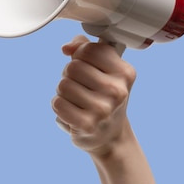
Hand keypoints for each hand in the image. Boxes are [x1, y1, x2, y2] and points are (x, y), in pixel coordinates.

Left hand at [51, 35, 136, 155]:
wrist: (111, 135)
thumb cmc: (105, 96)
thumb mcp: (104, 69)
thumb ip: (85, 48)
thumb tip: (67, 48)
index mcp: (125, 73)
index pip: (88, 50)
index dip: (80, 55)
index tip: (87, 67)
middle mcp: (117, 90)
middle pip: (73, 66)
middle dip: (70, 75)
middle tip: (80, 87)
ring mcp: (103, 109)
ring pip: (63, 85)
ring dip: (63, 92)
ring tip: (77, 101)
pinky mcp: (87, 124)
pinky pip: (57, 103)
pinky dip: (59, 106)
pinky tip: (71, 112)